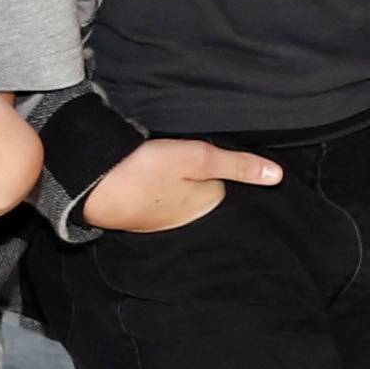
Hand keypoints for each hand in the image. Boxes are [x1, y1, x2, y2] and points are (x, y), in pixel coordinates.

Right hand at [80, 136, 282, 233]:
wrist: (90, 185)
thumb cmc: (145, 170)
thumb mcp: (197, 158)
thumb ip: (238, 165)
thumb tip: (278, 177)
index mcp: (207, 206)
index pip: (230, 184)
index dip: (227, 166)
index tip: (219, 149)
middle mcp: (188, 219)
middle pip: (206, 190)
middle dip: (204, 176)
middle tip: (188, 153)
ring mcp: (162, 219)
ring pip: (183, 193)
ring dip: (180, 179)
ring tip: (170, 161)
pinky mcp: (140, 212)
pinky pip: (161, 197)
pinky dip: (159, 185)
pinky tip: (152, 172)